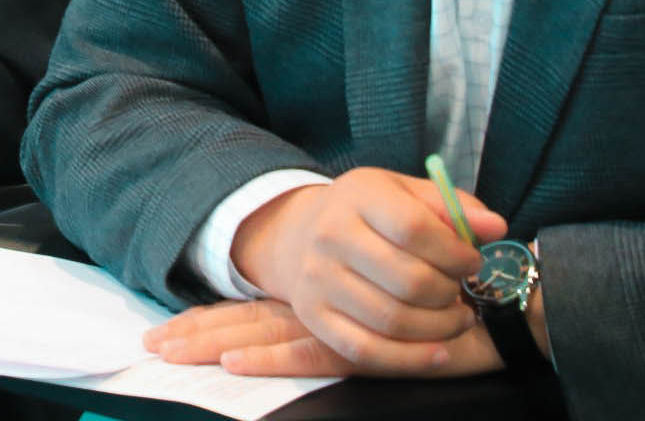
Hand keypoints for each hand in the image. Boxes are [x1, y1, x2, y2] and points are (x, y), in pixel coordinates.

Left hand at [149, 297, 500, 379]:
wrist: (495, 297)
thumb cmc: (438, 279)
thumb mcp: (381, 286)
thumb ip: (342, 296)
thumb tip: (290, 306)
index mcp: (319, 288)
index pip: (253, 304)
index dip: (210, 315)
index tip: (168, 327)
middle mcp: (321, 300)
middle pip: (246, 319)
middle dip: (196, 333)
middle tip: (149, 346)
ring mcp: (339, 320)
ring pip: (266, 333)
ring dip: (215, 344)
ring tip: (168, 352)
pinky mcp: (365, 344)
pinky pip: (312, 354)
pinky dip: (273, 361)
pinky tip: (238, 366)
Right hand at [224, 167, 505, 373]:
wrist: (302, 234)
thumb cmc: (371, 214)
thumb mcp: (408, 194)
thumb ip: (455, 208)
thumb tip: (495, 228)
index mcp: (358, 195)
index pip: (415, 228)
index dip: (456, 253)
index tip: (473, 262)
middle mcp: (330, 235)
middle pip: (409, 280)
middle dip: (450, 293)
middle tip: (461, 292)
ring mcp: (317, 279)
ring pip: (393, 320)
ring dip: (439, 328)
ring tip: (456, 319)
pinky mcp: (313, 316)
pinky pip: (367, 351)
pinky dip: (410, 359)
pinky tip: (439, 351)